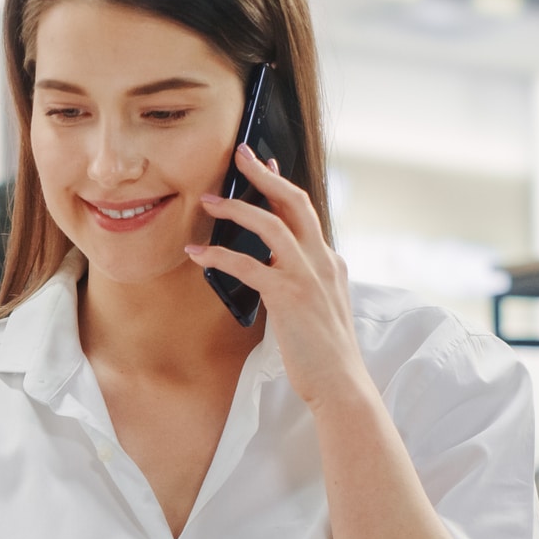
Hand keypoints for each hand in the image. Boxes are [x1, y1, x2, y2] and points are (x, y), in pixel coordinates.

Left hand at [185, 147, 374, 412]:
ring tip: (209, 202)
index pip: (305, 212)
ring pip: (271, 225)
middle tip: (239, 154)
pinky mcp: (289, 296)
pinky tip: (197, 255)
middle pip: (294, 203)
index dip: (282, 186)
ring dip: (237, 209)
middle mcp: (323, 261)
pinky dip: (219, 256)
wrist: (341, 384)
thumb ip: (304, 281)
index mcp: (330, 262)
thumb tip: (272, 268)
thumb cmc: (324, 353)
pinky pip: (248, 265)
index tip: (264, 165)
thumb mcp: (320, 307)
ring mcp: (308, 276)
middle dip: (264, 176)